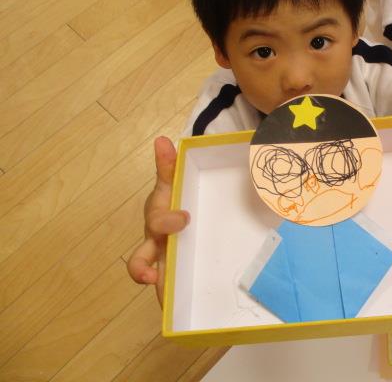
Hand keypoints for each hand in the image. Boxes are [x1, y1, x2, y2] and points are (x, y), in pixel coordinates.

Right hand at [127, 136, 189, 305]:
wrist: (190, 220)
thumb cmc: (179, 201)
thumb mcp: (177, 183)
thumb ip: (169, 165)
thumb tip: (162, 139)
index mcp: (159, 218)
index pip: (156, 220)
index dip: (165, 221)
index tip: (184, 219)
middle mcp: (157, 243)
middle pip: (141, 259)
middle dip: (141, 267)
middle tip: (154, 274)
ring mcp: (165, 263)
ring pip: (150, 280)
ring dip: (151, 292)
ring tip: (156, 301)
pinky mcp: (175, 280)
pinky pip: (168, 294)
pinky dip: (169, 304)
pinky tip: (178, 312)